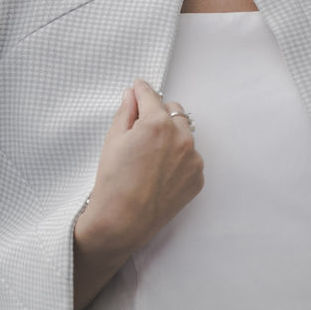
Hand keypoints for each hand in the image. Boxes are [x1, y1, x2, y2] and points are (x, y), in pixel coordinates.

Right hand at [72, 78, 202, 309]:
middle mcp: (182, 138)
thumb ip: (126, 112)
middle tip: (140, 128)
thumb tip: (132, 95)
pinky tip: (158, 172)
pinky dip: (178, 158)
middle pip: (173, 111)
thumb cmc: (113, 181)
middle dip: (158, 114)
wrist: (122, 222)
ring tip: (149, 155)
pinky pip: (190, 158)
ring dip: (170, 135)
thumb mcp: (113, 140)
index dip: (141, 90)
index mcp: (158, 124)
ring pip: (184, 134)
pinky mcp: (197, 178)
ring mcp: (193, 160)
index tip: (137, 87)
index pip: (151, 96)